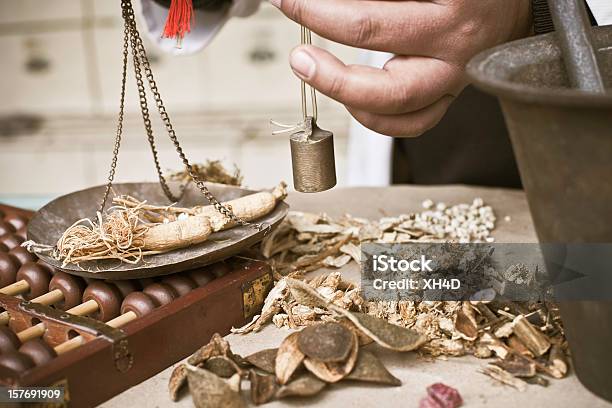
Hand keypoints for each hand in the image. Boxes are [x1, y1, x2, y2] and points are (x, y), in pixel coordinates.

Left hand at [270, 0, 530, 136]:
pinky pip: (412, 124)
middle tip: (297, 45)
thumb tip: (330, 3)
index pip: (371, 20)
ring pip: (396, 108)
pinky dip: (374, 119)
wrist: (516, 1)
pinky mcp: (450, 97)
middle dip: (328, 61)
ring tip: (313, 70)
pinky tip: (350, 99)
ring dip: (344, 93)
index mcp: (453, 6)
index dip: (320, 11)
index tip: (287, 0)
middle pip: (383, 69)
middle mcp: (456, 47)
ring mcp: (455, 79)